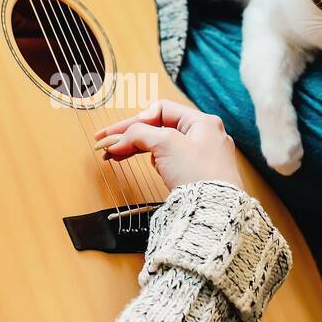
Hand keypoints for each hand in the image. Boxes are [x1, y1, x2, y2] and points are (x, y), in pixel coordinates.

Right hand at [94, 100, 242, 191]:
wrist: (214, 211)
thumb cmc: (199, 175)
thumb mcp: (166, 144)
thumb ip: (140, 134)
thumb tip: (121, 138)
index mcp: (202, 121)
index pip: (161, 110)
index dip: (135, 121)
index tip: (114, 135)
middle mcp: (205, 136)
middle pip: (160, 128)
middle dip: (132, 136)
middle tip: (107, 146)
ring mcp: (204, 156)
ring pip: (164, 145)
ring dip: (142, 149)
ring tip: (119, 157)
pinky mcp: (200, 175)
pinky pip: (172, 161)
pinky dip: (158, 162)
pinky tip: (154, 168)